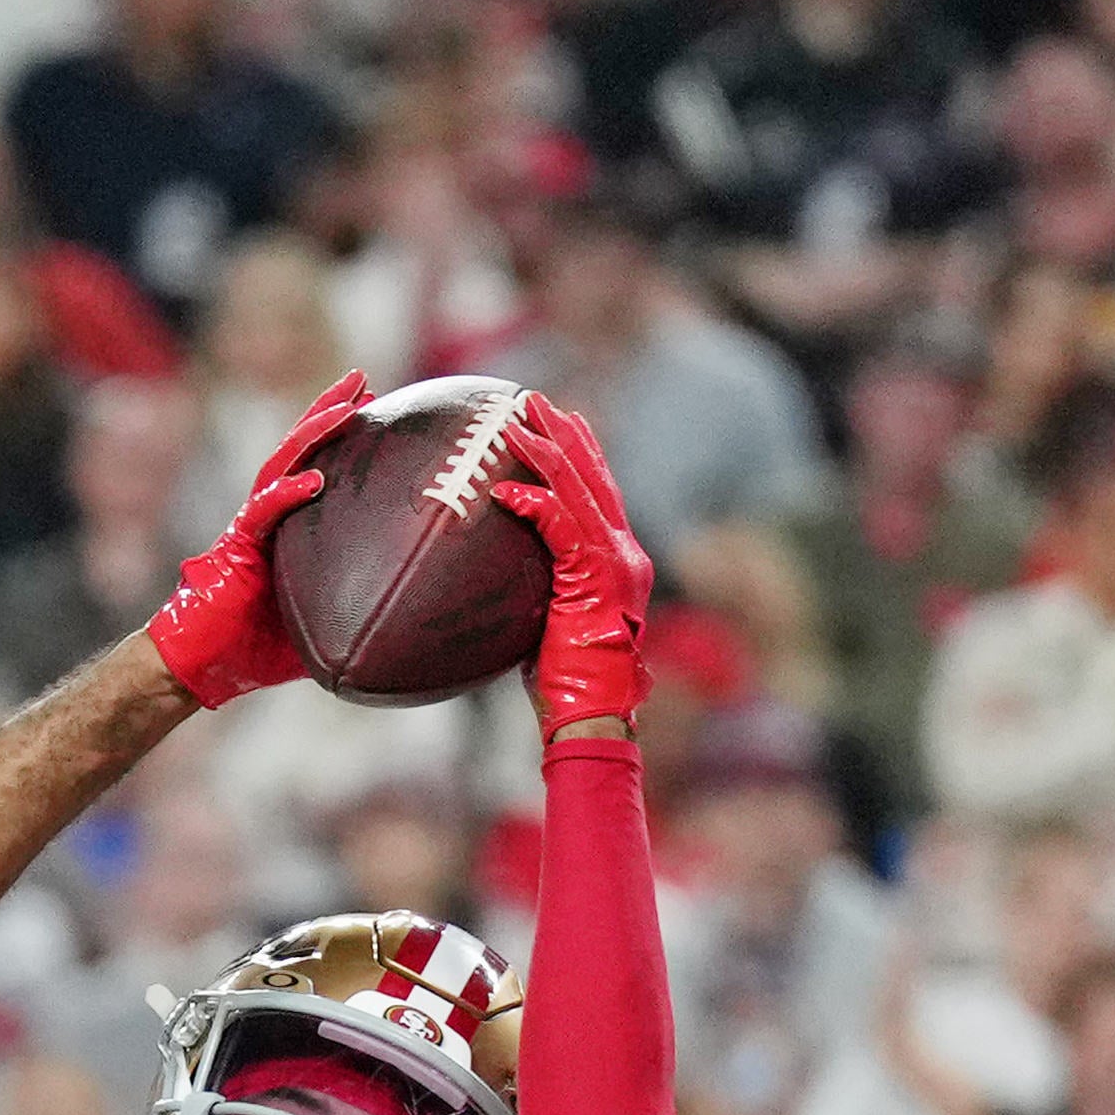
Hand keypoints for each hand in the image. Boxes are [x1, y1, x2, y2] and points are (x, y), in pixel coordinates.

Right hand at [146, 372, 368, 706]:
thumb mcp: (323, 625)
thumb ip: (357, 609)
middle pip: (300, 449)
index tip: (378, 405)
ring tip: (348, 404)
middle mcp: (268, 517)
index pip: (317, 467)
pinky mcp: (234, 547)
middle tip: (365, 379)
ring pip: (282, 465)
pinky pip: (263, 514)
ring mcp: (249, 527)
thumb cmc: (256, 650)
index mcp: (287, 528)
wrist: (203, 664)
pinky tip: (315, 480)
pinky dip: (287, 495)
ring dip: (314, 431)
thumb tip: (413, 621)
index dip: (343, 435)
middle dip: (330, 410)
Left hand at [494, 393, 658, 737]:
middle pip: (593, 478)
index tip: (559, 422)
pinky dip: (533, 504)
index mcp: (617, 563)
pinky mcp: (595, 581)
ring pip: (580, 492)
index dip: (582, 453)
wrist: (592, 714)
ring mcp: (614, 565)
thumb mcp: (546, 626)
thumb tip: (491, 581)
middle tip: (532, 401)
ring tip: (516, 421)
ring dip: (546, 452)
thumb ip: (536, 593)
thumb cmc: (565, 684)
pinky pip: (560, 530)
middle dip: (564, 434)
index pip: (599, 494)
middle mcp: (624, 555)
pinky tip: (503, 489)